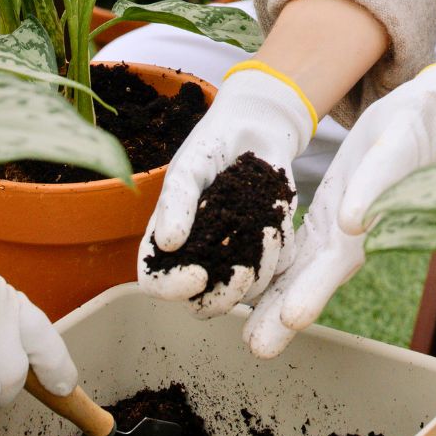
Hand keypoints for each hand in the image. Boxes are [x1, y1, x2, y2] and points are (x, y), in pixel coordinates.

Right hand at [138, 65, 312, 316]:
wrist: (257, 131)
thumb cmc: (212, 147)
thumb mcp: (190, 167)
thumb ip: (176, 201)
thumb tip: (167, 243)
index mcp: (168, 242)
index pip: (157, 283)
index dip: (172, 289)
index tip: (197, 275)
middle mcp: (200, 257)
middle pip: (202, 304)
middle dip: (222, 297)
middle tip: (242, 273)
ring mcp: (235, 257)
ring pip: (244, 293)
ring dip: (258, 272)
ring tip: (267, 231)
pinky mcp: (269, 252)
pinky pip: (276, 271)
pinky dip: (278, 255)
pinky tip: (276, 224)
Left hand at [242, 63, 435, 356]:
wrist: (417, 120)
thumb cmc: (409, 134)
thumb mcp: (392, 153)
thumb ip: (373, 189)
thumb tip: (352, 223)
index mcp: (365, 226)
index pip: (334, 266)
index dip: (312, 293)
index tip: (291, 321)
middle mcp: (348, 239)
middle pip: (311, 282)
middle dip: (284, 316)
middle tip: (256, 349)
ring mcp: (335, 233)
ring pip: (298, 273)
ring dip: (273, 302)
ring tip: (246, 333)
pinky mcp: (325, 220)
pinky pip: (295, 252)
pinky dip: (273, 271)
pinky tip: (248, 284)